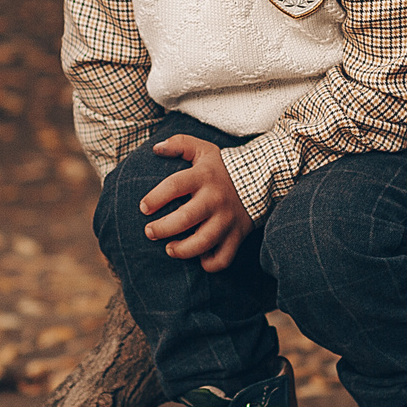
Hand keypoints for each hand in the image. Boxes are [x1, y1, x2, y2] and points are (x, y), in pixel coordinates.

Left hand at [141, 135, 254, 272]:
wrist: (262, 177)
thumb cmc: (222, 166)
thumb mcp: (203, 148)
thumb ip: (179, 143)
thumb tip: (155, 148)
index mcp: (203, 177)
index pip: (174, 186)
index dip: (155, 198)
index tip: (143, 208)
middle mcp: (215, 199)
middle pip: (185, 218)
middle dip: (162, 228)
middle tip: (150, 232)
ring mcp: (227, 219)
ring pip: (203, 242)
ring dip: (182, 250)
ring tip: (170, 249)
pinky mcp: (237, 235)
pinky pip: (224, 258)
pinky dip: (210, 263)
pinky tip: (199, 258)